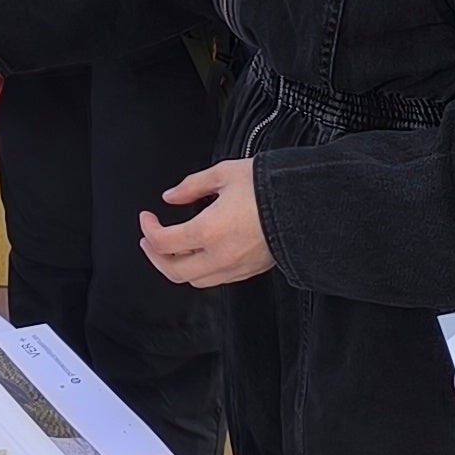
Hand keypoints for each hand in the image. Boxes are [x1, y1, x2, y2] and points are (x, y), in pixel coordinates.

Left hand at [139, 160, 273, 286]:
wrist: (307, 205)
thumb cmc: (268, 186)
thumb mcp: (224, 174)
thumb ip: (192, 186)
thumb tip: (171, 197)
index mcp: (208, 231)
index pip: (163, 242)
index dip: (148, 229)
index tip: (147, 217)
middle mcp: (219, 256)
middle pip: (173, 270)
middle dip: (155, 256)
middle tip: (149, 238)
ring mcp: (235, 268)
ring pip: (194, 280)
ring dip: (176, 265)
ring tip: (171, 247)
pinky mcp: (249, 271)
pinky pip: (215, 279)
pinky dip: (199, 269)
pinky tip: (198, 253)